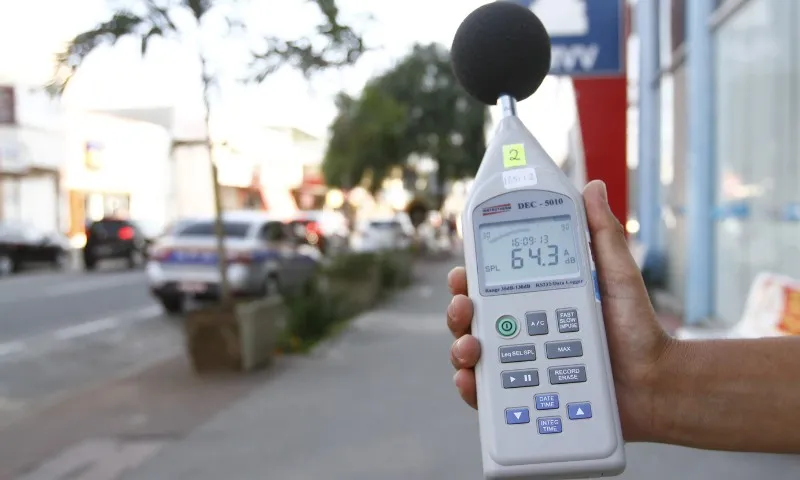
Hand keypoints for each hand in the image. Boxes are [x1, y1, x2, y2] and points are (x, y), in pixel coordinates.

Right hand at [446, 180, 674, 441]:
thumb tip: (592, 186)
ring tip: (471, 345)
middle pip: (473, 316)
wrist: (654, 384)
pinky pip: (487, 392)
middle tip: (465, 306)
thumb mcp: (618, 275)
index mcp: (535, 297)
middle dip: (458, 308)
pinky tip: (471, 379)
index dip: (469, 276)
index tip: (462, 272)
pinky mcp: (523, 394)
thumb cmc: (637, 329)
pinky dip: (470, 386)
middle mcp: (521, 327)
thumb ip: (602, 234)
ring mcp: (519, 363)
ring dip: (459, 345)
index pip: (491, 282)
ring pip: (472, 351)